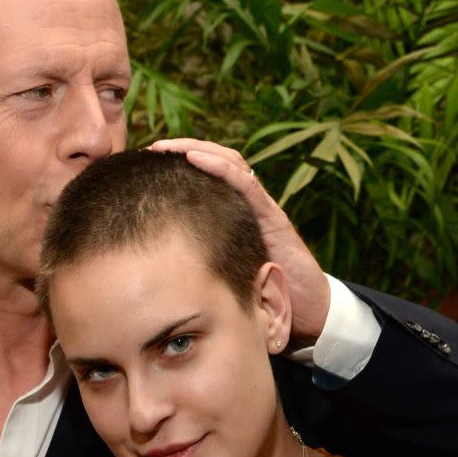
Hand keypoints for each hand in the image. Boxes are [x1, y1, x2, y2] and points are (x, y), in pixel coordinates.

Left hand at [149, 138, 330, 345]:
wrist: (308, 310)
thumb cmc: (264, 293)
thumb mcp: (225, 271)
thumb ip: (202, 257)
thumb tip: (158, 260)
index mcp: (239, 213)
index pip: (212, 174)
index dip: (183, 161)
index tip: (149, 161)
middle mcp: (251, 204)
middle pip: (220, 160)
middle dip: (185, 147)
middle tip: (153, 147)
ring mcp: (263, 208)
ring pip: (232, 164)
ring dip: (198, 150)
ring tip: (168, 147)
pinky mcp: (274, 219)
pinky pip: (246, 185)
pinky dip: (220, 168)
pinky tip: (195, 159)